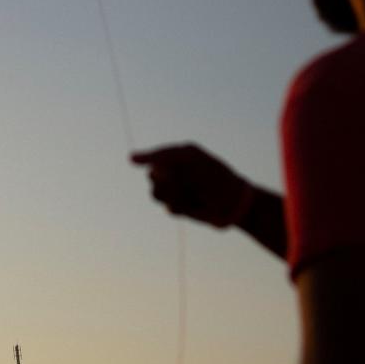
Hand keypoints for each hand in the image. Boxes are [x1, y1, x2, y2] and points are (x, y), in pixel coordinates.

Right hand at [130, 143, 252, 227]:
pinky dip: (182, 206)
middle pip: (152, 177)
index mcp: (176, 157)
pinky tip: (195, 205)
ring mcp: (175, 191)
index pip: (154, 159)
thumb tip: (129, 158)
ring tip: (192, 194)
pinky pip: (169, 208)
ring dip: (174, 194)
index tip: (174, 170)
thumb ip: (161, 155)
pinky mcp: (179, 207)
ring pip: (156, 194)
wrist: (234, 201)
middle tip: (188, 181)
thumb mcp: (188, 156)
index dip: (162, 166)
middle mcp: (173, 173)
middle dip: (170, 181)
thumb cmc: (214, 173)